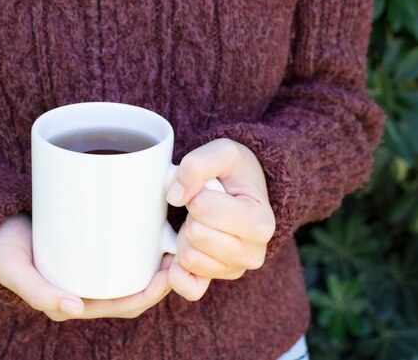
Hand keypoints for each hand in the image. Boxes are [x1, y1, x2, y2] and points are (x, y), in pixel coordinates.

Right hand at [0, 212, 173, 320]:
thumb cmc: (6, 249)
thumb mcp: (14, 270)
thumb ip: (37, 291)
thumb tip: (75, 309)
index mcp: (78, 300)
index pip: (124, 304)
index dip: (149, 294)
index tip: (168, 275)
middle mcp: (89, 286)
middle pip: (135, 287)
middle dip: (161, 277)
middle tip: (179, 254)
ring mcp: (92, 265)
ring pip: (133, 269)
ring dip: (157, 261)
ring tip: (175, 239)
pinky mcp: (93, 244)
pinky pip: (123, 250)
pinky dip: (143, 244)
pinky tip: (158, 226)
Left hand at [165, 138, 275, 300]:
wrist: (239, 190)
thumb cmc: (232, 171)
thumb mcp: (222, 151)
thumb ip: (198, 164)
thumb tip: (176, 195)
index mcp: (261, 221)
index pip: (205, 208)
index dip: (197, 193)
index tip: (210, 190)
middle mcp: (254, 253)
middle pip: (196, 235)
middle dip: (191, 216)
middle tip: (203, 208)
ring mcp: (234, 270)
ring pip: (188, 258)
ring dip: (185, 237)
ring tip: (201, 223)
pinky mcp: (214, 281)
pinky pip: (186, 287)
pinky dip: (176, 268)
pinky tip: (182, 248)